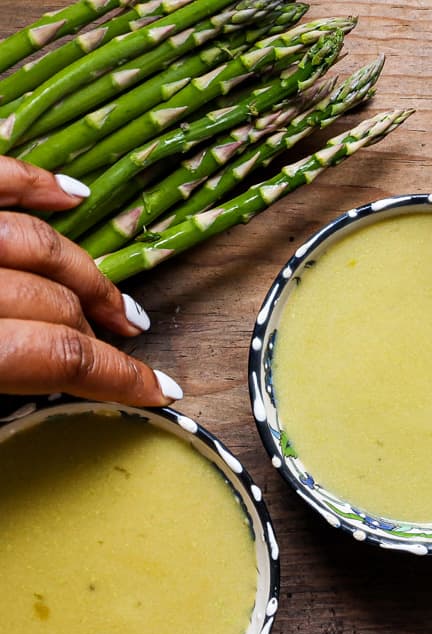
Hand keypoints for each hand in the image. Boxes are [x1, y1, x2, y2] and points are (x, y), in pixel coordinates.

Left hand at [0, 157, 181, 405]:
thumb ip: (0, 387)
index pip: (63, 356)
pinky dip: (35, 181)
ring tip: (109, 299)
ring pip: (39, 243)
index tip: (156, 392)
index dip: (119, 378)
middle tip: (116, 348)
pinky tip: (73, 195)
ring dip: (85, 273)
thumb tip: (40, 394)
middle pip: (57, 301)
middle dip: (97, 331)